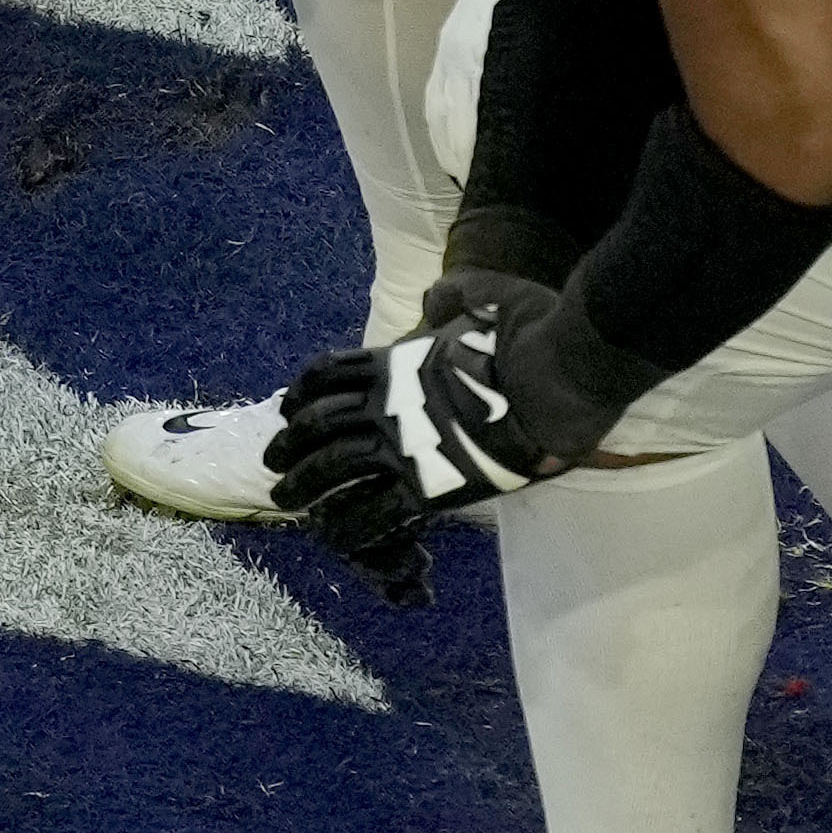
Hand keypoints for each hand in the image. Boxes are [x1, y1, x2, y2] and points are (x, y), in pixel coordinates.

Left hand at [265, 284, 629, 569]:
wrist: (558, 378)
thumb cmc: (531, 335)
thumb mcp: (484, 298)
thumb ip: (453, 298)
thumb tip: (435, 295)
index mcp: (397, 362)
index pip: (329, 373)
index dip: (302, 393)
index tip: (287, 410)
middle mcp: (388, 402)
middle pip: (318, 425)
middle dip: (289, 445)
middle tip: (273, 464)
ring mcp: (403, 445)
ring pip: (332, 471)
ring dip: (304, 488)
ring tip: (288, 503)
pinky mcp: (426, 486)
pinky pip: (373, 514)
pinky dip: (347, 527)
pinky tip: (333, 537)